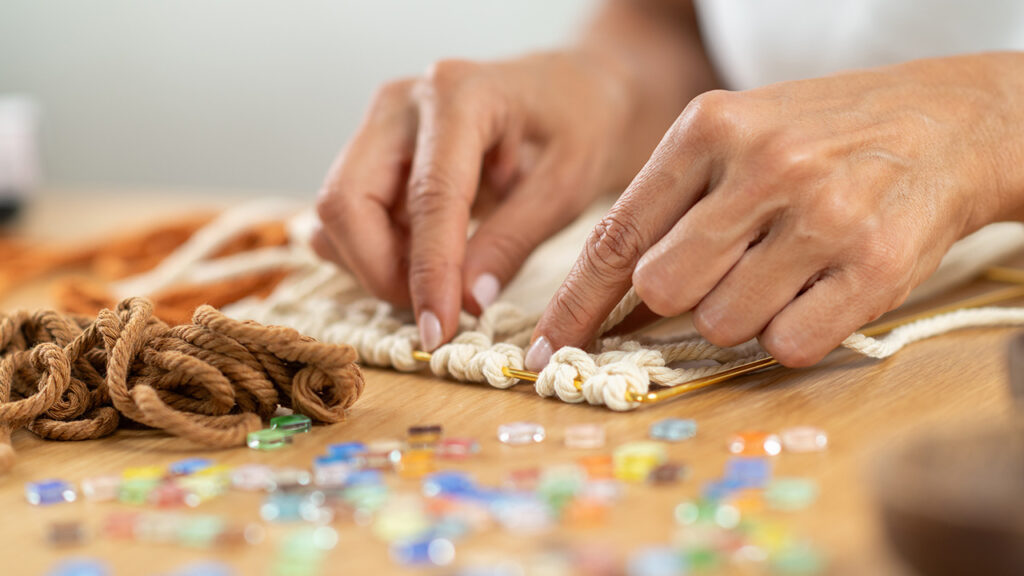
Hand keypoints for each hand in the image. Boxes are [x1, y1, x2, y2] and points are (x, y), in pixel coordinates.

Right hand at [314, 52, 648, 350]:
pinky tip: (424, 262)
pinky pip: (347, 215)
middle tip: (437, 313)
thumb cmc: (582, 127)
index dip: (430, 273)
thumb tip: (466, 303)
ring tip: (443, 283)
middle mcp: (402, 102)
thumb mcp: (566, 186)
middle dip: (381, 272)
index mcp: (460, 95)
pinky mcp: (373, 151)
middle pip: (347, 201)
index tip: (438, 333)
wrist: (578, 90)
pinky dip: (373, 252)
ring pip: (338, 214)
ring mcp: (380, 124)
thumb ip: (512, 242)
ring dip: (376, 265)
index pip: (429, 198)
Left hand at [528, 54, 1023, 369]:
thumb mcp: (736, 135)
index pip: (617, 235)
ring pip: (722, 323)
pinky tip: (817, 290)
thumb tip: (609, 297)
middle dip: (680, 299)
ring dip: (741, 315)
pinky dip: (790, 334)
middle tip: (724, 271)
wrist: (945, 121)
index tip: (546, 349)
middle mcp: (762, 166)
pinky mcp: (872, 267)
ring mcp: (820, 216)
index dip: (575, 304)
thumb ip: (672, 204)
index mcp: (709, 127)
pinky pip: (787, 345)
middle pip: (663, 289)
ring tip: (783, 269)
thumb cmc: (820, 137)